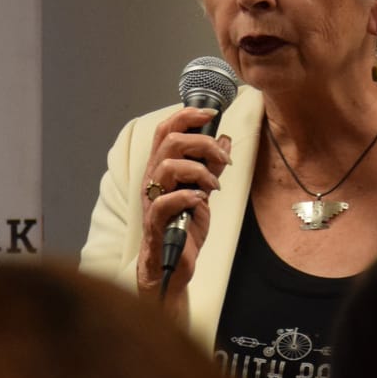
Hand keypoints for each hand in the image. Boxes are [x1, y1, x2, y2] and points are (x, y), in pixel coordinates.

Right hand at [135, 106, 233, 306]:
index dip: (186, 115)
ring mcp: (151, 200)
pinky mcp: (155, 222)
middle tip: (222, 157)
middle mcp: (152, 180)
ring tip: (214, 185)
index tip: (211, 112)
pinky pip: (165, 202)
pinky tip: (201, 201)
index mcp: (161, 169)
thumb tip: (225, 140)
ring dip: (198, 170)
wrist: (172, 265)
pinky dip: (186, 196)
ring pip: (167, 166)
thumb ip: (211, 167)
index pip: (165, 130)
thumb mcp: (203, 192)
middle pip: (168, 141)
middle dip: (201, 142)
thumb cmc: (183, 228)